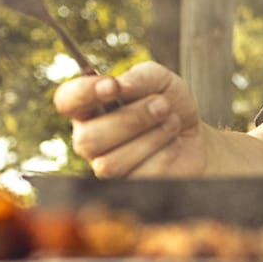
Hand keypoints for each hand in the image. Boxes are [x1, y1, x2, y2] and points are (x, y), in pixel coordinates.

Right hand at [53, 61, 207, 177]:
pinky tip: (173, 144)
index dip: (83, 94)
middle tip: (163, 105)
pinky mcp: (128, 185)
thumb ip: (140, 76)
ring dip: (151, 137)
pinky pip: (139, 175)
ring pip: (110, 163)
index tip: (112, 86)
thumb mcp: (160, 80)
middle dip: (132, 119)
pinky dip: (164, 154)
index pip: (66, 100)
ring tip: (172, 123)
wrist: (196, 136)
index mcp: (89, 106)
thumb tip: (120, 85)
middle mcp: (89, 138)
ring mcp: (104, 166)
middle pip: (88, 138)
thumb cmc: (170, 104)